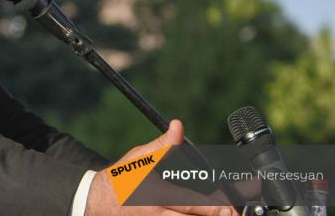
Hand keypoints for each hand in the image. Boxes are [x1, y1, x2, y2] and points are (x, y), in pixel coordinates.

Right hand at [85, 120, 237, 215]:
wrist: (98, 203)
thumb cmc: (120, 179)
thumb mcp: (138, 159)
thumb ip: (162, 146)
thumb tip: (177, 126)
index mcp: (158, 194)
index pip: (192, 202)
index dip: (214, 205)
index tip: (230, 206)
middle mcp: (160, 214)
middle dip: (221, 214)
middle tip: (237, 211)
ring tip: (231, 212)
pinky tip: (211, 214)